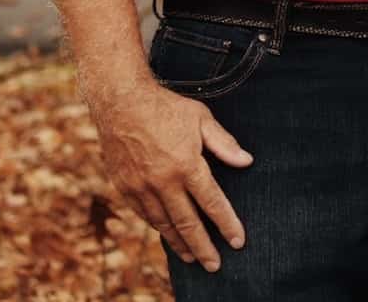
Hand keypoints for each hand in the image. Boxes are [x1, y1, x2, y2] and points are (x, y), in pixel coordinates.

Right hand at [90, 78, 253, 271]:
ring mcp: (142, 187)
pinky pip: (144, 215)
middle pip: (188, 223)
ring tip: (192, 257)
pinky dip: (158, 227)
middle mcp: (163, 181)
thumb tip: (246, 161)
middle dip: (204, 247)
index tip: (238, 241)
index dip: (227, 224)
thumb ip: (224, 143)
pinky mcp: (125, 187)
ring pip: (164, 224)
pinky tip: (168, 233)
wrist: (120, 102)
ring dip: (180, 243)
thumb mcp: (201, 119)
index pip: (212, 203)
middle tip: (215, 265)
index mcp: (186, 165)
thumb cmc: (165, 107)